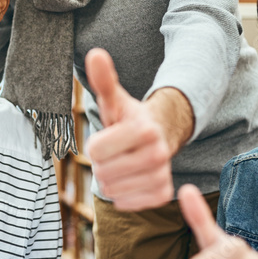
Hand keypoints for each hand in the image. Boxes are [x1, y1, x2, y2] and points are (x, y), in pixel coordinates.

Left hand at [84, 47, 172, 209]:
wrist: (159, 136)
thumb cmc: (128, 118)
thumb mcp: (114, 100)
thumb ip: (104, 80)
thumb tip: (95, 54)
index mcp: (144, 129)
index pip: (95, 149)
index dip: (95, 144)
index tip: (108, 137)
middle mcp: (158, 153)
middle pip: (102, 172)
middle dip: (102, 163)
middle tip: (115, 152)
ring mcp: (163, 175)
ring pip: (112, 191)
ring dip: (110, 180)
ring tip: (122, 164)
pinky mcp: (163, 194)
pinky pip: (126, 204)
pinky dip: (122, 195)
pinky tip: (130, 179)